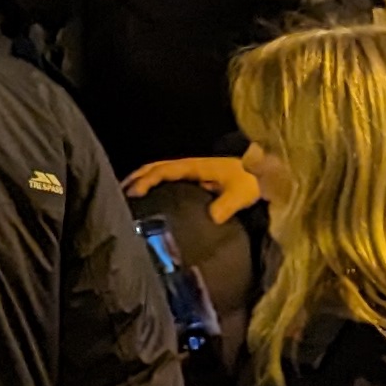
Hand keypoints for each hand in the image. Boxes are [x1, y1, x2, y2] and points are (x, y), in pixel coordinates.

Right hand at [125, 155, 260, 223]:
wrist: (269, 171)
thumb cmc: (253, 180)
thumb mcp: (241, 193)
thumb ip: (226, 205)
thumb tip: (210, 219)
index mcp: (196, 166)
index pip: (163, 171)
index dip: (146, 180)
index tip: (132, 193)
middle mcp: (191, 167)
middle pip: (156, 167)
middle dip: (136, 177)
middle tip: (116, 193)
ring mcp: (194, 172)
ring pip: (161, 172)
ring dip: (143, 179)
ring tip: (127, 196)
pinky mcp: (199, 180)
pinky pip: (170, 179)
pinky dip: (155, 184)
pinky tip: (152, 199)